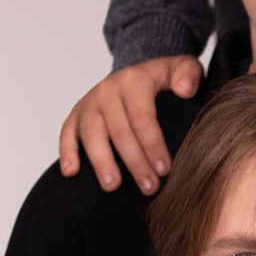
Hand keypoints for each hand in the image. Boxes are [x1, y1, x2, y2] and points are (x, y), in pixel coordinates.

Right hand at [59, 57, 202, 194]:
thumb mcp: (181, 68)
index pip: (142, 116)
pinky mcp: (75, 115)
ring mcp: (89, 103)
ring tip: (113, 186)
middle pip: (119, 130)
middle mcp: (107, 90)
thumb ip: (189, 73)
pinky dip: (67, 152)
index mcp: (134, 80)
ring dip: (102, 162)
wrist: (134, 77)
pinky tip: (71, 173)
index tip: (164, 170)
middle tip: (149, 187)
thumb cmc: (162, 80)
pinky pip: (67, 133)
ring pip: (92, 134)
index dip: (153, 144)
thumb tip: (184, 89)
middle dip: (135, 162)